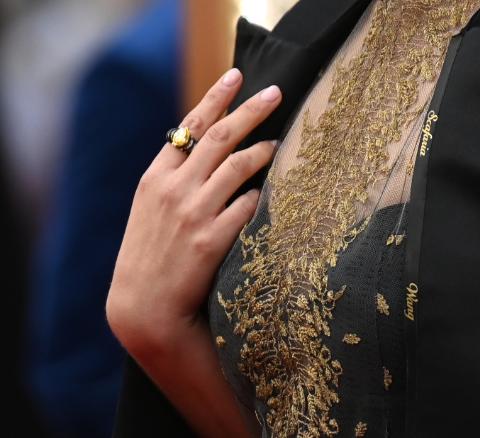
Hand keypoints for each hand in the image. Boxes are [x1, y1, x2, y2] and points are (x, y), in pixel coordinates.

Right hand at [106, 68, 280, 357]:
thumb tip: (207, 149)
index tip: (237, 75)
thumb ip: (175, 179)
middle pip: (220, 136)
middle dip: (250, 110)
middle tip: (276, 93)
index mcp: (156, 177)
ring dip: (264, 150)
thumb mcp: (150, 211)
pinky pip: (247, 207)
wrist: (144, 309)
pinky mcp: (212, 241)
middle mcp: (174, 189)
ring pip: (238, 166)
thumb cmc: (151, 257)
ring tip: (281, 143)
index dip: (216, 97)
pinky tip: (273, 193)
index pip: (190, 125)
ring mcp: (193, 214)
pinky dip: (260, 196)